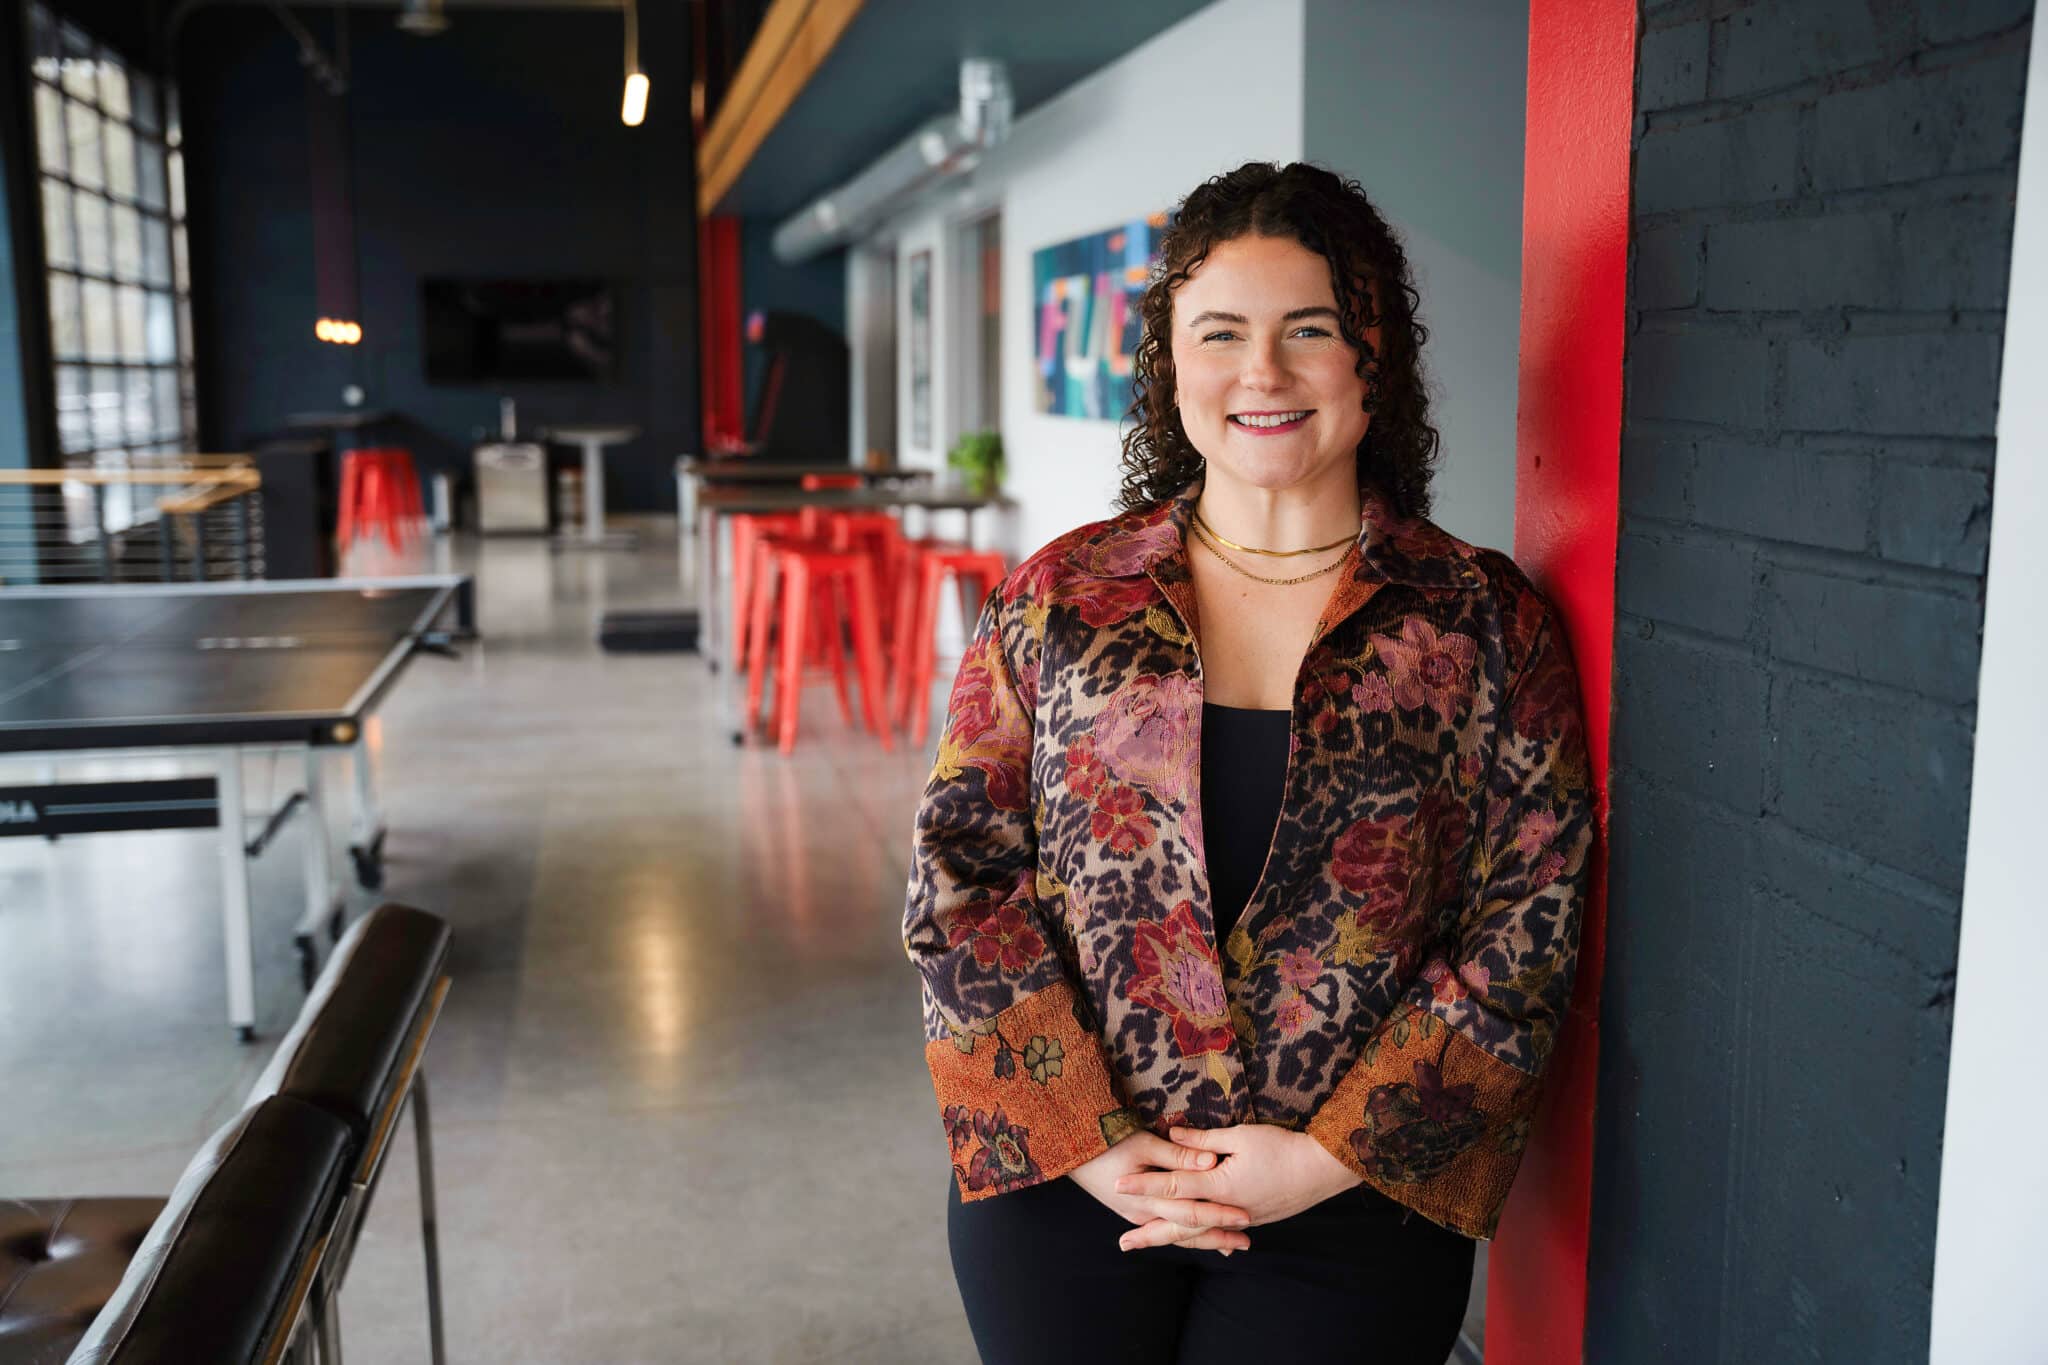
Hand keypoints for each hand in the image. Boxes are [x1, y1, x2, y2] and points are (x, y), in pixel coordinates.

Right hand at [1067, 1131, 1252, 1253]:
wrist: (1070, 1149)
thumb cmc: (1105, 1142)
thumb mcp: (1143, 1144)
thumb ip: (1179, 1156)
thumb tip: (1212, 1161)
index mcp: (1147, 1201)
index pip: (1192, 1213)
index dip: (1220, 1215)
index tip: (1246, 1216)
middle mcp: (1143, 1214)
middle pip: (1187, 1231)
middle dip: (1217, 1237)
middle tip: (1246, 1242)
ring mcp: (1137, 1215)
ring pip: (1177, 1233)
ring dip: (1204, 1240)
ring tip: (1231, 1246)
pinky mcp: (1135, 1209)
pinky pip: (1166, 1226)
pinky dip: (1186, 1234)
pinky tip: (1200, 1237)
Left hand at [1114, 1124, 1362, 1239]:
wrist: (1320, 1171)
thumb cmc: (1282, 1148)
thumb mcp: (1241, 1136)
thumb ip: (1203, 1141)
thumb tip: (1172, 1135)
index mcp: (1219, 1185)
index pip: (1172, 1185)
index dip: (1143, 1185)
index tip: (1117, 1186)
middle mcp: (1225, 1209)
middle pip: (1179, 1224)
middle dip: (1149, 1232)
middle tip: (1122, 1242)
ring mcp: (1239, 1218)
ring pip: (1197, 1233)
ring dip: (1169, 1238)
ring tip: (1147, 1244)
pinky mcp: (1251, 1220)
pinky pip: (1217, 1234)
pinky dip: (1199, 1240)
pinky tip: (1192, 1243)